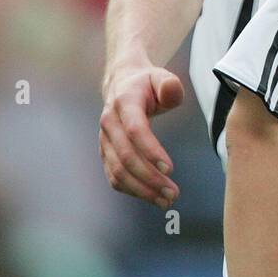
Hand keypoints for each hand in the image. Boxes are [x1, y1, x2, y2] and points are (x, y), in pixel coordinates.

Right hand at [100, 65, 183, 204]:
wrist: (121, 83)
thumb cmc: (146, 83)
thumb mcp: (160, 77)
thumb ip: (169, 85)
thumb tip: (170, 90)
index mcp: (124, 102)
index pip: (135, 130)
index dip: (151, 151)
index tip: (170, 169)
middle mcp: (110, 123)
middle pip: (126, 156)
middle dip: (150, 178)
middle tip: (173, 192)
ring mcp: (105, 140)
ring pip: (118, 171)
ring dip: (141, 189)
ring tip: (165, 199)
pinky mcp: (106, 152)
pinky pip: (114, 176)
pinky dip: (131, 190)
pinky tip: (151, 196)